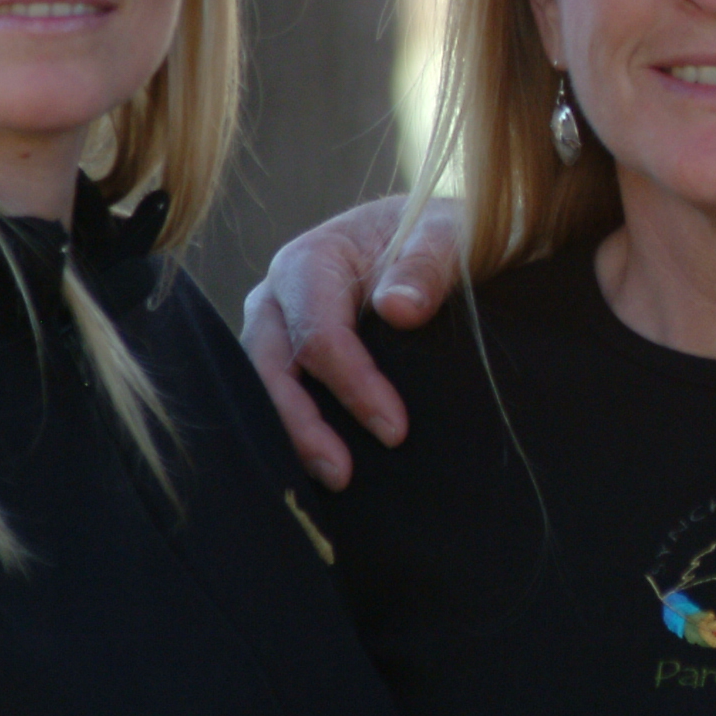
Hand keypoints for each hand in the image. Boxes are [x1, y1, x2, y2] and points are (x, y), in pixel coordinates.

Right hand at [239, 194, 463, 487]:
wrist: (441, 244)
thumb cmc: (444, 236)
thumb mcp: (450, 236)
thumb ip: (428, 264)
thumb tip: (397, 309)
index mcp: (313, 259)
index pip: (317, 331)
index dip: (351, 383)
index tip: (395, 429)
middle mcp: (281, 298)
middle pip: (271, 366)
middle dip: (301, 424)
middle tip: (342, 474)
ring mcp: (279, 332)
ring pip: (264, 388)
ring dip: (293, 435)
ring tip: (335, 479)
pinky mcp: (290, 362)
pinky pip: (279, 398)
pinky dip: (296, 431)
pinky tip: (323, 468)